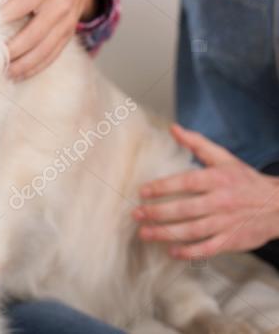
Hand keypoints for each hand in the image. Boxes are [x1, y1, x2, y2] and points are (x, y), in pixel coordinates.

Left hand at [1, 0, 96, 79]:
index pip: (24, 4)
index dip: (6, 16)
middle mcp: (59, 6)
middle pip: (35, 33)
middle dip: (14, 49)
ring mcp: (66, 24)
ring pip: (45, 49)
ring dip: (25, 64)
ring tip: (6, 73)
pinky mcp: (68, 36)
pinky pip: (53, 55)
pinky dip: (37, 67)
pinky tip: (20, 75)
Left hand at [133, 123, 278, 259]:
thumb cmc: (245, 180)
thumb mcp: (223, 158)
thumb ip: (197, 144)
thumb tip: (173, 129)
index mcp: (217, 179)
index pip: (186, 182)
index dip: (163, 187)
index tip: (142, 192)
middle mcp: (221, 201)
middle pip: (185, 209)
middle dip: (157, 213)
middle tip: (136, 214)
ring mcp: (227, 223)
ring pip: (193, 230)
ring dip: (166, 233)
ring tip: (144, 233)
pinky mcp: (233, 241)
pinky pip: (208, 248)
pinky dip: (190, 252)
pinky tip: (172, 252)